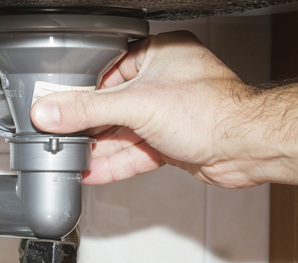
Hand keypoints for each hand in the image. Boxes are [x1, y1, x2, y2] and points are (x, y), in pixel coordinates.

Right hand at [31, 31, 260, 188]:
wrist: (247, 148)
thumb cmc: (213, 111)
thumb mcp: (136, 105)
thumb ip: (88, 109)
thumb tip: (50, 111)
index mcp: (158, 54)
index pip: (105, 71)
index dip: (79, 92)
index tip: (54, 109)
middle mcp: (163, 82)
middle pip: (111, 106)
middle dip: (86, 127)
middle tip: (57, 139)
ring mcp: (167, 114)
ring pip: (122, 132)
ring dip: (97, 149)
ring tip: (68, 160)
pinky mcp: (171, 142)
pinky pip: (135, 152)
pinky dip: (114, 163)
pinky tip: (92, 173)